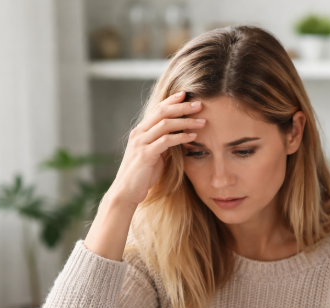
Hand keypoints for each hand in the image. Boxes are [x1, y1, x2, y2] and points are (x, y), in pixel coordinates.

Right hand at [110, 91, 204, 207]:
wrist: (127, 192)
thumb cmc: (142, 175)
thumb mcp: (154, 155)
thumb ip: (163, 144)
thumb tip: (178, 136)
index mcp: (141, 131)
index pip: (157, 109)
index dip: (172, 100)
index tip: (187, 94)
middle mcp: (139, 133)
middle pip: (162, 112)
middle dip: (182, 106)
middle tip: (200, 104)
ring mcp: (141, 143)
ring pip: (165, 124)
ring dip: (186, 121)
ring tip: (202, 121)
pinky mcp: (145, 154)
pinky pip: (166, 141)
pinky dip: (181, 137)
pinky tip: (193, 137)